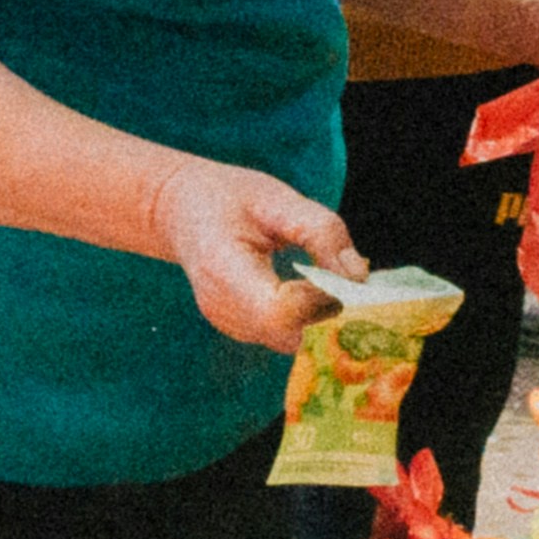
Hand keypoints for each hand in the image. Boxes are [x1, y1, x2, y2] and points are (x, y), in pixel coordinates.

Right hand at [148, 156, 361, 352]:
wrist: (179, 211)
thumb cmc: (227, 197)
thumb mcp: (275, 198)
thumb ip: (319, 231)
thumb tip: (359, 276)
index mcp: (223, 270)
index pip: (281, 311)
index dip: (320, 299)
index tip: (342, 271)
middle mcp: (223, 308)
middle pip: (292, 334)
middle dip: (330, 310)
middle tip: (347, 276)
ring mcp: (230, 325)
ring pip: (294, 341)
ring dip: (321, 315)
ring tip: (325, 275)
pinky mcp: (242, 330)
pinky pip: (287, 336)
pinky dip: (308, 317)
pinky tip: (310, 287)